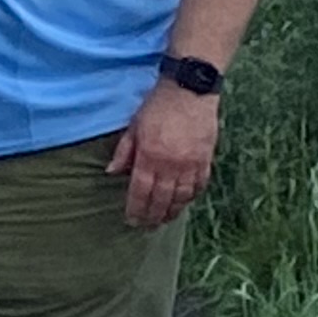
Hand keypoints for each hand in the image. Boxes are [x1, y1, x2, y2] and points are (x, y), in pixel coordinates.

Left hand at [107, 78, 224, 230]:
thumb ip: (124, 151)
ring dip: (173, 211)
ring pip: (182, 197)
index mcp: (150, 156)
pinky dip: (191, 197)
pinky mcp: (205, 159)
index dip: (136, 210)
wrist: (190, 89)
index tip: (132, 220)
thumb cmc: (158, 105)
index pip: (141, 192)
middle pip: (162, 200)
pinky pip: (199, 185)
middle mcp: (171, 165)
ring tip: (165, 219)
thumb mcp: (134, 125)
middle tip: (148, 226)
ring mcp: (191, 164)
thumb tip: (111, 173)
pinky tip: (184, 201)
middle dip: (153, 216)